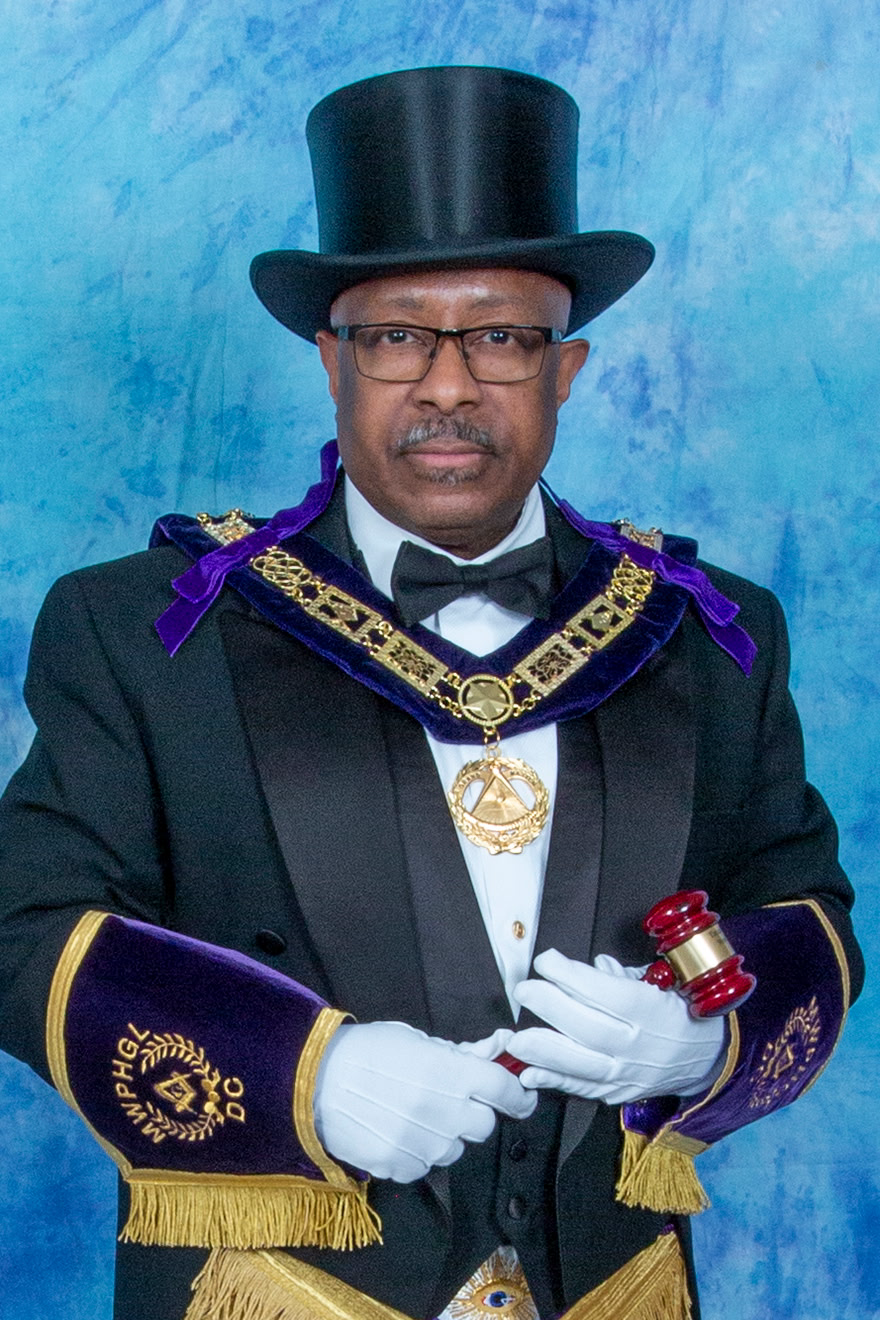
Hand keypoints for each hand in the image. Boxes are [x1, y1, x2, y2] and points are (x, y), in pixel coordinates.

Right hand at [313, 1021, 536, 1181]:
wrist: (313, 1079)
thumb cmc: (367, 1050)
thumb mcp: (416, 1039)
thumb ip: (458, 1052)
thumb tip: (497, 1049)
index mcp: (449, 1072)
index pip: (504, 1089)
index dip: (517, 1094)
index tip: (519, 1097)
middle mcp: (442, 1111)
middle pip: (484, 1126)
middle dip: (475, 1114)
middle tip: (453, 1102)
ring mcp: (421, 1143)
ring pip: (455, 1150)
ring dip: (446, 1136)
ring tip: (416, 1115)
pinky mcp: (399, 1166)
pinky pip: (425, 1167)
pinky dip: (418, 1154)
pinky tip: (397, 1132)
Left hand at [509, 950, 725, 1103]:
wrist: (706, 1056)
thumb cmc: (678, 1009)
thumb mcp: (662, 982)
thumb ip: (624, 975)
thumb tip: (595, 966)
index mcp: (652, 1011)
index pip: (607, 993)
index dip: (572, 976)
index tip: (545, 960)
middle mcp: (639, 1045)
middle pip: (590, 1028)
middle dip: (551, 1007)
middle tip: (524, 989)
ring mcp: (628, 1074)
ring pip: (583, 1065)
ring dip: (545, 1051)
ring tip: (514, 1039)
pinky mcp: (617, 1093)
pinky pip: (583, 1089)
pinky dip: (554, 1082)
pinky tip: (528, 1073)